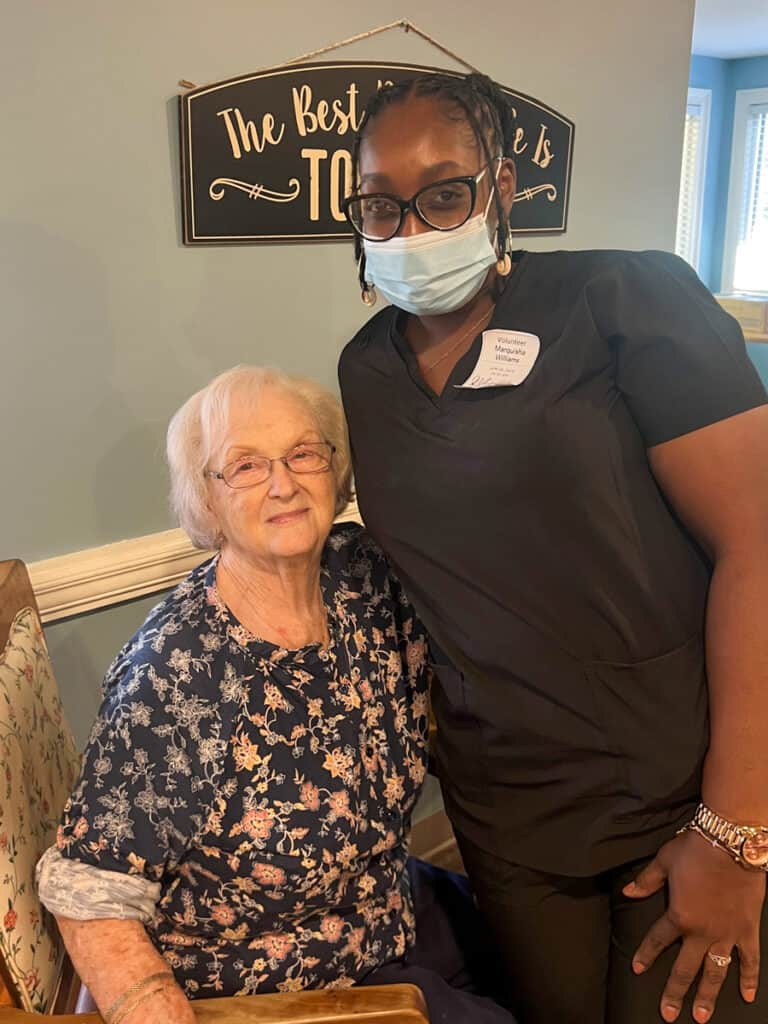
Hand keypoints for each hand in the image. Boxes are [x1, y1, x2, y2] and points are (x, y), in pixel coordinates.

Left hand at [623, 828, 764, 1022]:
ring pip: (715, 972)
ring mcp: (727, 934)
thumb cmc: (695, 849)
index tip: (638, 969)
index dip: (646, 955)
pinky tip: (747, 995)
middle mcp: (702, 932)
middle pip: (685, 968)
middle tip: (668, 1014)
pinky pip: (749, 960)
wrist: (731, 842)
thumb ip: (647, 881)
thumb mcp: (664, 862)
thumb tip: (628, 892)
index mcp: (679, 916)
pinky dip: (749, 978)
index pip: (657, 940)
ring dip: (708, 995)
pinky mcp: (748, 930)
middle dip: (674, 992)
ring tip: (701, 1016)